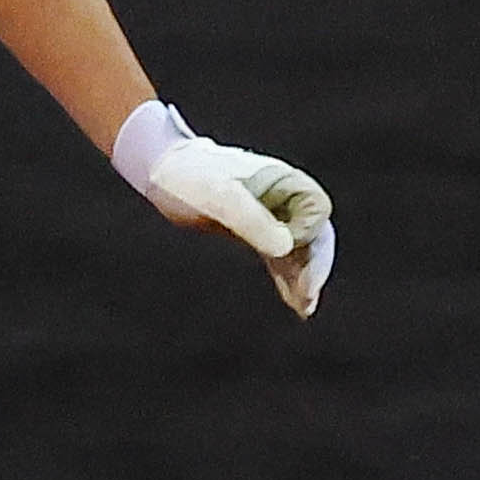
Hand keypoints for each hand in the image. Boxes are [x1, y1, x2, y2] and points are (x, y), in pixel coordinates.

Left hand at [113, 109, 336, 319]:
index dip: (311, 237)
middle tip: (307, 299)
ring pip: (300, 248)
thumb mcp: (219, 198)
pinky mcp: (255, 229)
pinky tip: (291, 298)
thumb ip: (252, 221)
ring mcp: (271, 214)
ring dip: (303, 276)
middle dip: (314, 265)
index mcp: (283, 180)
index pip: (317, 212)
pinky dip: (287, 276)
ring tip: (303, 308)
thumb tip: (285, 248)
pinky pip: (280, 255)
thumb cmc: (190, 178)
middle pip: (315, 233)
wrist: (163, 171)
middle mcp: (284, 196)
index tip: (290, 258)